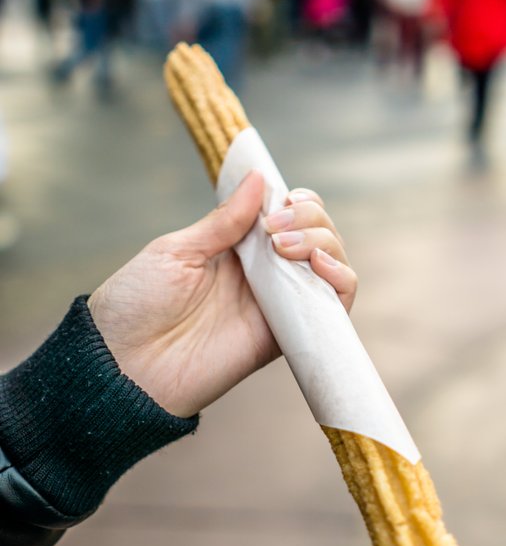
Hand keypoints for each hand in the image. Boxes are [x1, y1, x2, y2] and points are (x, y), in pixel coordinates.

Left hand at [88, 172, 356, 417]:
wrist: (124, 366)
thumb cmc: (137, 307)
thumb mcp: (176, 251)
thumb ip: (223, 222)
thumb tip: (260, 179)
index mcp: (235, 251)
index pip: (289, 218)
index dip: (297, 203)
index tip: (283, 197)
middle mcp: (263, 277)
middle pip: (317, 237)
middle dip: (311, 219)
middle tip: (276, 227)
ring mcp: (277, 306)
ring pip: (332, 268)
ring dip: (327, 244)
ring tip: (290, 245)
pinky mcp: (286, 337)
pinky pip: (332, 309)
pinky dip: (341, 282)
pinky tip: (321, 265)